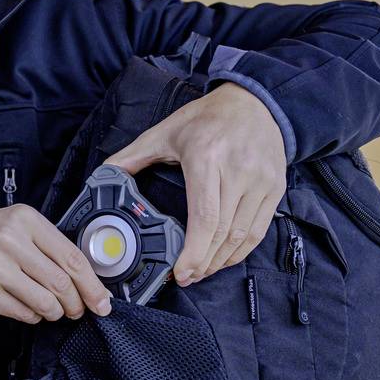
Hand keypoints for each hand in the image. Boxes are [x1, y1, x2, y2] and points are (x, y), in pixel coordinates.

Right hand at [0, 204, 112, 321]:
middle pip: (62, 283)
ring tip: (50, 309)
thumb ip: (51, 249)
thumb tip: (90, 284)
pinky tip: (25, 308)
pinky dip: (32, 317)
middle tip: (75, 310)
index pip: (72, 258)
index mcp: (25, 219)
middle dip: (75, 304)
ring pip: (45, 303)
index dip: (92, 285)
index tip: (101, 301)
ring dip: (54, 313)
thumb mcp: (17, 227)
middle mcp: (9, 240)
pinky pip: (23, 314)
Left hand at [104, 82, 285, 285]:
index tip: (181, 272)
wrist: (254, 102)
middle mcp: (238, 171)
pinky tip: (224, 257)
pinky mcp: (275, 188)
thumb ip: (132, 156)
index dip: (194, 251)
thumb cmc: (207, 118)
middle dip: (203, 263)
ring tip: (202, 271)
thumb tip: (104, 175)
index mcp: (206, 158)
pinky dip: (241, 250)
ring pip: (242, 236)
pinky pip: (259, 229)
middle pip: (223, 232)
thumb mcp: (164, 132)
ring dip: (221, 260)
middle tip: (187, 277)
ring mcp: (261, 181)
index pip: (205, 217)